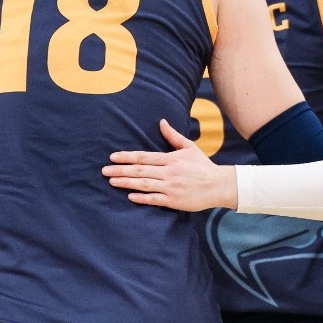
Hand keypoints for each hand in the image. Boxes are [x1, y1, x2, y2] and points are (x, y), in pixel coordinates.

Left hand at [103, 119, 237, 211]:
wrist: (218, 185)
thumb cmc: (202, 166)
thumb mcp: (189, 147)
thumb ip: (173, 136)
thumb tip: (161, 122)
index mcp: (171, 159)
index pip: (144, 156)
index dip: (127, 157)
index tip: (113, 157)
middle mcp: (169, 172)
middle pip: (140, 170)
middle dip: (120, 170)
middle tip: (104, 171)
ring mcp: (171, 187)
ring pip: (144, 184)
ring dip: (126, 182)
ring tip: (112, 182)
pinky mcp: (174, 200)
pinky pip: (155, 199)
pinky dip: (142, 197)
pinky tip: (130, 196)